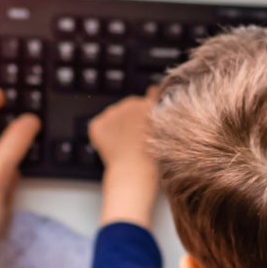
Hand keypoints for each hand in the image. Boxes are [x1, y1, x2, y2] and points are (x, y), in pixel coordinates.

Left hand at [89, 92, 158, 226]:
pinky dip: (103, 136)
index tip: (149, 118)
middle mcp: (131, 103)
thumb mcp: (168, 136)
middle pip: (131, 106)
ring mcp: (112, 113)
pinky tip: (113, 149)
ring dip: (118, 126)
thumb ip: (163, 119)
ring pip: (114, 116)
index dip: (150, 108)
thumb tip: (154, 105)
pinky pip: (99, 126)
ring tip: (126, 147)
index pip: (152, 94)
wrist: (134, 174)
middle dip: (132, 119)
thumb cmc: (156, 161)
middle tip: (137, 140)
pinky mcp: (98, 125)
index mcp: (151, 104)